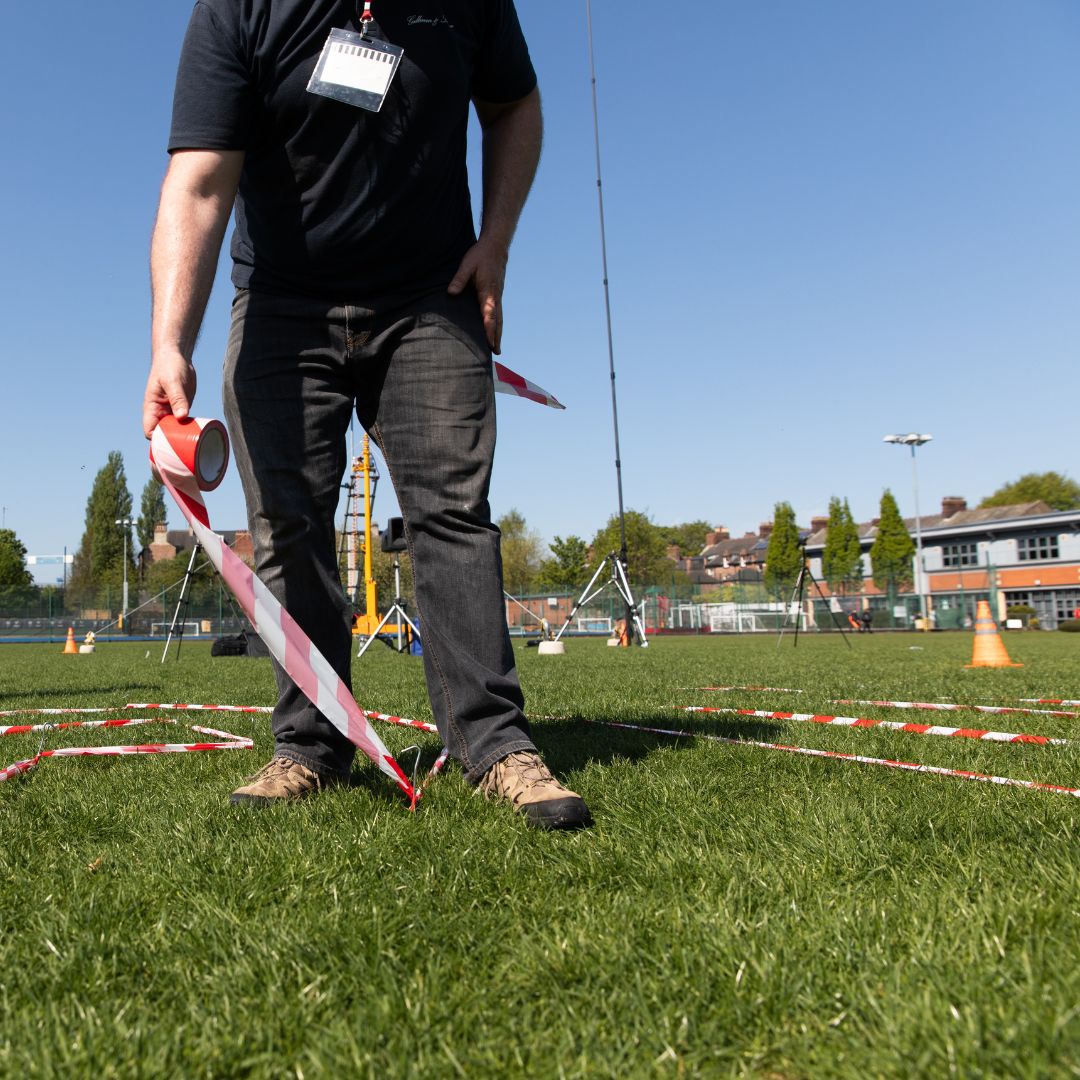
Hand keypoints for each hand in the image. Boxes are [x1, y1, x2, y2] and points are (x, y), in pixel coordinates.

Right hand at [143, 350, 196, 437]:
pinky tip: (201, 433)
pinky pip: (185, 423)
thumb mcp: (173, 382)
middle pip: (163, 434)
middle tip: (189, 447)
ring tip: (197, 444)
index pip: (150, 430)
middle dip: (173, 442)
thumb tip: (181, 418)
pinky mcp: (183, 408)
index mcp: (152, 408)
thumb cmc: (169, 366)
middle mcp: (161, 412)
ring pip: (176, 430)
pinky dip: (191, 428)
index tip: (171, 444)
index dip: (157, 440)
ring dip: (184, 436)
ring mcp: (172, 411)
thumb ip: (178, 399)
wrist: (177, 357)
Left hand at [447, 239, 507, 353]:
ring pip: (499, 318)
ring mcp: (497, 296)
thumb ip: (459, 280)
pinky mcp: (496, 294)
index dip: (490, 330)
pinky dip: (497, 325)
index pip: (489, 315)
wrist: (495, 246)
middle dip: (496, 337)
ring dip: (498, 333)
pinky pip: (498, 313)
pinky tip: (495, 331)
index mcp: (488, 291)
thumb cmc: (480, 255)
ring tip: (496, 348)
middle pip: (498, 321)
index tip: (490, 342)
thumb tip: (451, 293)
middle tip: (496, 353)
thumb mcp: (466, 265)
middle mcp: (495, 296)